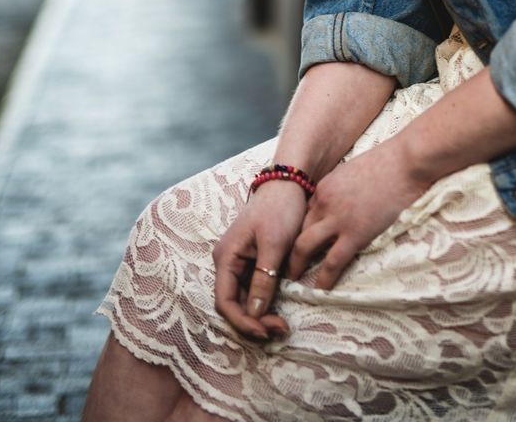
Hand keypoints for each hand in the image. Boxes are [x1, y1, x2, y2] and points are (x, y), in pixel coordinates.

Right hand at [212, 178, 308, 339]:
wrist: (291, 182)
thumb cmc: (280, 208)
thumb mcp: (274, 245)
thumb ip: (264, 279)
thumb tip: (255, 314)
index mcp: (226, 257)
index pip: (225, 301)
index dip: (243, 321)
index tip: (265, 332)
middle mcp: (228, 262)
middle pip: (235, 303)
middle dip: (254, 321)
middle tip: (281, 329)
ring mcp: (240, 261)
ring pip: (246, 298)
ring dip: (262, 314)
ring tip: (283, 324)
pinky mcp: (255, 260)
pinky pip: (255, 288)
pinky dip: (267, 301)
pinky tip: (281, 309)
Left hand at [286, 139, 430, 290]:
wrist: (406, 161)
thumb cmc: (389, 161)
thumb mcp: (355, 171)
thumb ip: (344, 188)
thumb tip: (347, 201)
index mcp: (325, 187)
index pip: (303, 214)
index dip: (298, 231)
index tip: (295, 244)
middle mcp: (324, 203)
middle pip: (297, 230)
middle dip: (288, 250)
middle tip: (284, 266)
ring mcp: (337, 219)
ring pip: (304, 247)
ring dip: (296, 266)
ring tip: (292, 281)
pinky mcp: (355, 233)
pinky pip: (332, 262)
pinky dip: (323, 279)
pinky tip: (320, 290)